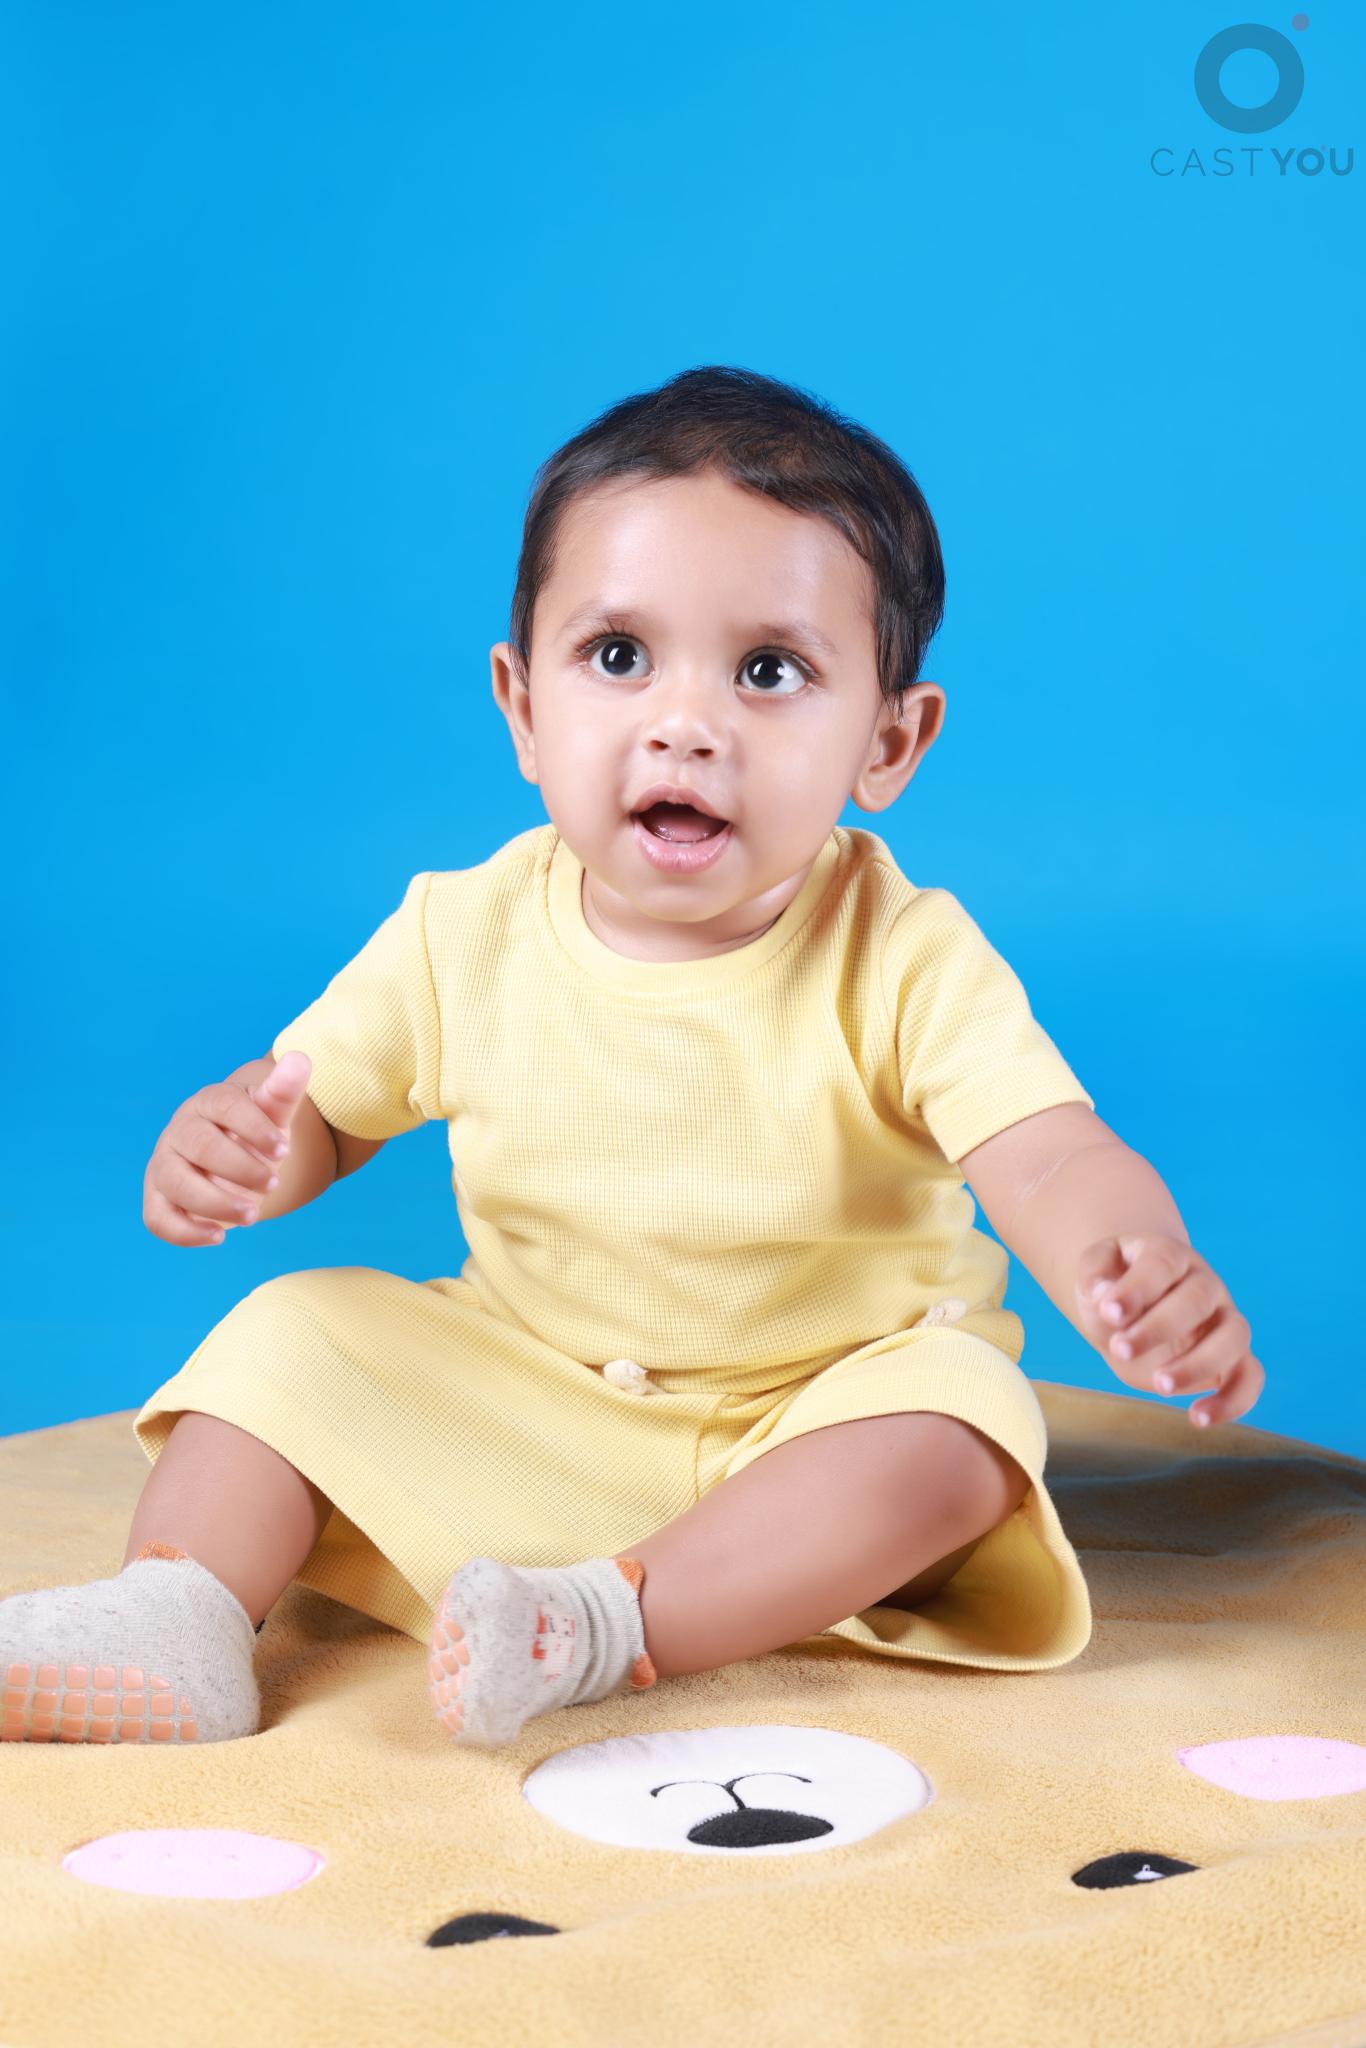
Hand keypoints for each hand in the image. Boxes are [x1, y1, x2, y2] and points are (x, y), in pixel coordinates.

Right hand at [143, 1051, 312, 1246]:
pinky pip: (157, 1219)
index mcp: (208, 1103)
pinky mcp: (158, 1199)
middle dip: (240, 1168)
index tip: (284, 1151)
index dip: (255, 1128)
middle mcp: (180, 1131)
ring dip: (216, 1203)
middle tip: (274, 1183)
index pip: (226, 1108)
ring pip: (176, 1182)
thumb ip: (284, 1091)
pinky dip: (184, 1232)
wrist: (229, 1158)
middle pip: (201, 1146)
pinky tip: (220, 1237)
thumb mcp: (272, 1113)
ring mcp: (164, 1165)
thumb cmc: (251, 1133)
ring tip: (254, 1214)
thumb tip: (300, 1059)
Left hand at [1074, 1233, 1264, 1428]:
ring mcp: (1224, 1319)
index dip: (1137, 1287)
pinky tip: (1199, 1418)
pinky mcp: (1234, 1356)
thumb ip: (1095, 1275)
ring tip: (1160, 1385)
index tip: (1108, 1312)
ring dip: (1199, 1364)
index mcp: (1169, 1256)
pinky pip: (1251, 1376)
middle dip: (1158, 1327)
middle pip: (1198, 1298)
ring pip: (1234, 1336)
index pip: (1162, 1262)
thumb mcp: (1095, 1274)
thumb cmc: (1114, 1288)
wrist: (1135, 1309)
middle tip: (1120, 1349)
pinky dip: (1234, 1400)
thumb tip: (1104, 1295)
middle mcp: (1205, 1284)